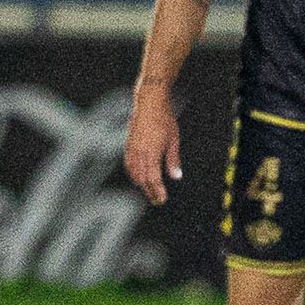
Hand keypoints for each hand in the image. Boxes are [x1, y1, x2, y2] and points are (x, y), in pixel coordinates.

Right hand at [124, 86, 184, 204]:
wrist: (149, 103)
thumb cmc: (164, 120)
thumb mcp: (173, 140)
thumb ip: (173, 160)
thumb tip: (176, 177)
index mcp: (152, 152)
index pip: (153, 178)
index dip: (157, 191)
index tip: (162, 199)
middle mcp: (140, 153)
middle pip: (143, 179)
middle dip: (150, 191)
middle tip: (157, 200)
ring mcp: (132, 149)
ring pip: (134, 173)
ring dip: (141, 184)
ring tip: (149, 191)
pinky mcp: (128, 145)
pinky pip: (129, 165)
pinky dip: (133, 174)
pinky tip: (138, 178)